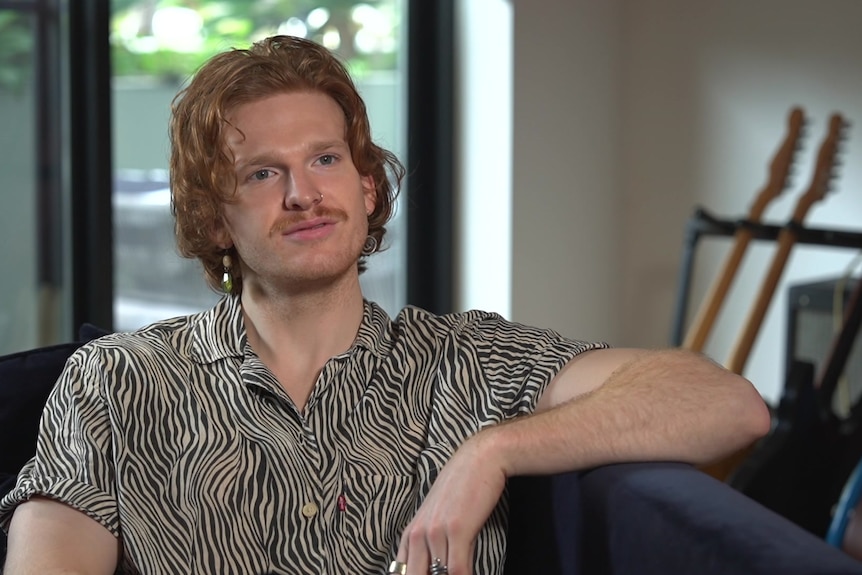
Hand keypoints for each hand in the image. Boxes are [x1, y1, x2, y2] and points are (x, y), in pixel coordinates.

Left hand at [393, 432, 506, 574]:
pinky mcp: (456, 530)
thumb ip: (429, 540)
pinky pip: (458, 571)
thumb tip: (433, 565)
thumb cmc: (462, 487)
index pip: (402, 574)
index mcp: (410, 534)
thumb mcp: (437, 514)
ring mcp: (435, 533)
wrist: (480, 459)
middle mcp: (418, 535)